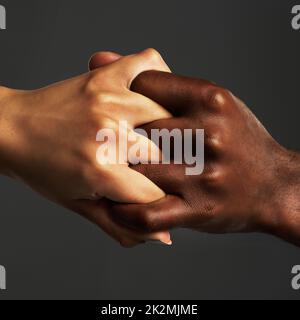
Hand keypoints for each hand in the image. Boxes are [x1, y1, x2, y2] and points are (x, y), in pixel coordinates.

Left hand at [0, 49, 172, 245]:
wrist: (10, 128)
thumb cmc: (41, 168)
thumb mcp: (79, 205)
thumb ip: (122, 224)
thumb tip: (163, 237)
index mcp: (99, 169)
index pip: (155, 193)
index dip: (161, 199)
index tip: (159, 196)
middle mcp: (107, 132)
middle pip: (166, 156)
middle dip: (162, 169)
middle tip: (151, 169)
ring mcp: (108, 99)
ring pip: (167, 115)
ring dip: (167, 130)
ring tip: (155, 138)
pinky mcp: (105, 77)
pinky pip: (148, 66)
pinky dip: (158, 77)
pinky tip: (154, 97)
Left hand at [107, 71, 299, 246]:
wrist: (274, 185)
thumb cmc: (236, 139)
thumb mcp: (208, 101)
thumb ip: (158, 83)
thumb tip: (97, 60)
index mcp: (209, 98)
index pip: (142, 84)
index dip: (120, 98)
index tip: (114, 114)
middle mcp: (209, 132)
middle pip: (135, 129)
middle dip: (113, 138)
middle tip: (100, 147)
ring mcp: (204, 173)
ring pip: (137, 171)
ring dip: (115, 175)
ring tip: (106, 175)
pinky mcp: (199, 209)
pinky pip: (147, 213)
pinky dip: (124, 213)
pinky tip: (117, 205)